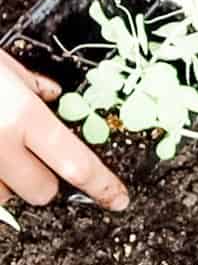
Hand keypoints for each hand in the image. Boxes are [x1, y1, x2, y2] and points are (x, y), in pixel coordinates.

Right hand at [0, 51, 128, 209]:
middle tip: (32, 154)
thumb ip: (31, 85)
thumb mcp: (2, 66)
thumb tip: (55, 96)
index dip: (102, 186)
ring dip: (9, 180)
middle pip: (43, 191)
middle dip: (45, 179)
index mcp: (21, 116)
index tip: (118, 199)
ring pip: (7, 197)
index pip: (78, 165)